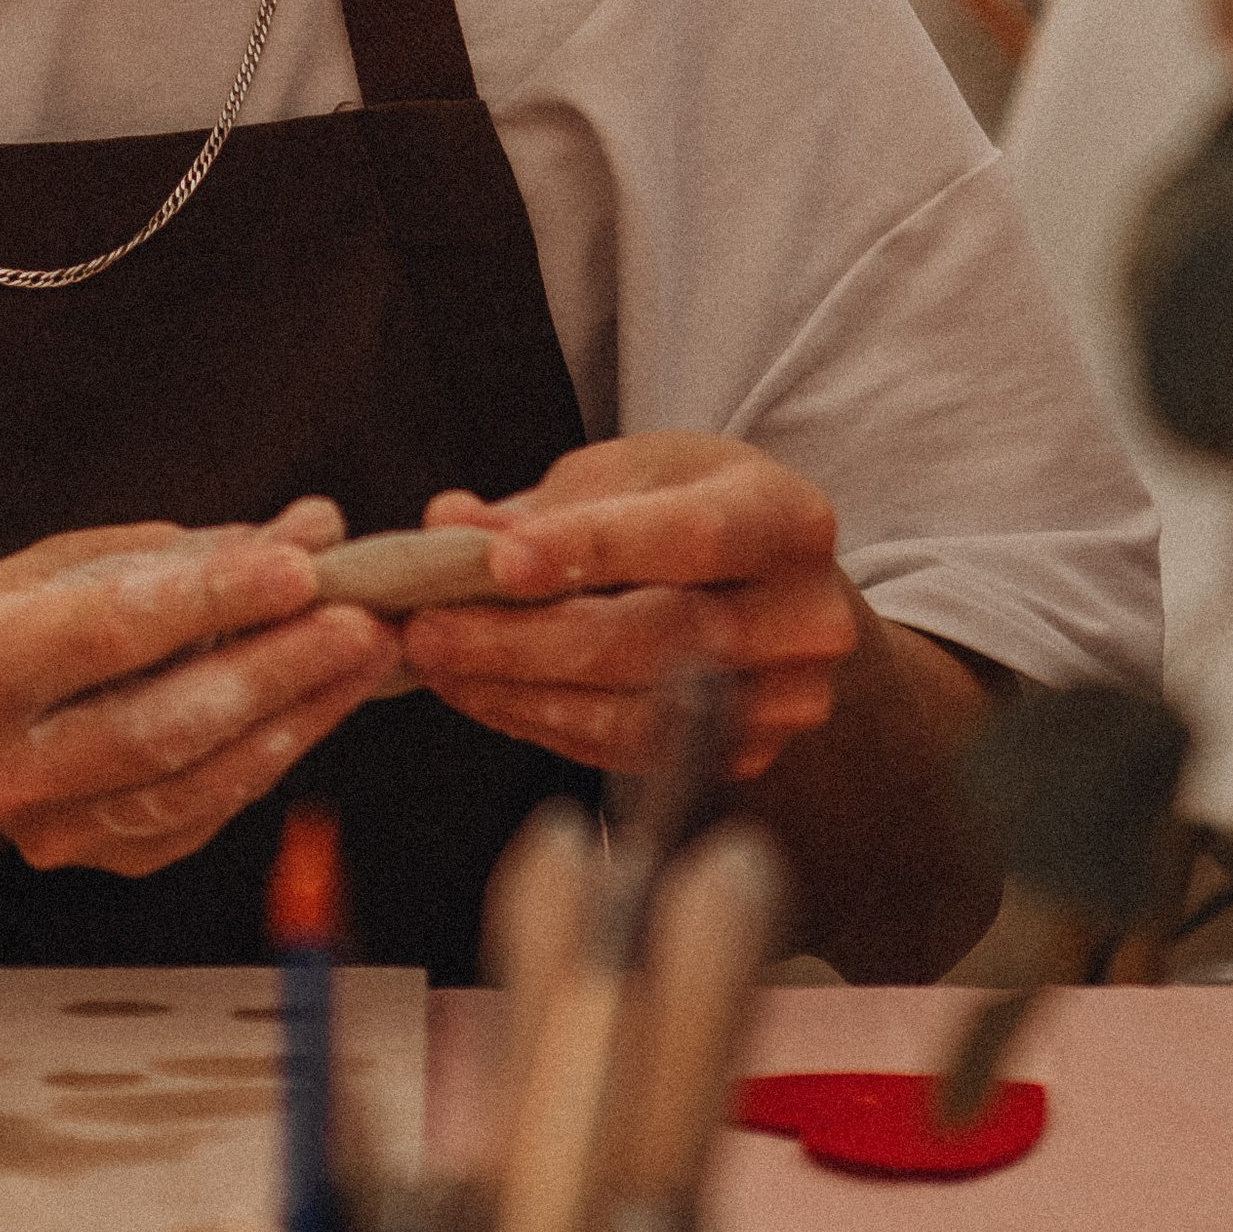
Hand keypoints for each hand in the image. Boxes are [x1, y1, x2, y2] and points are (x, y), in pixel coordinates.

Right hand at [0, 501, 401, 876]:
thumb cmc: (26, 621)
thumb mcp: (88, 561)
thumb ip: (199, 552)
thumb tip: (316, 529)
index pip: (113, 632)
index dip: (216, 599)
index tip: (301, 566)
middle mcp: (1, 767)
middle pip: (161, 726)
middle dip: (275, 671)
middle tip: (360, 622)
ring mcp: (52, 830)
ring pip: (196, 783)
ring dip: (295, 718)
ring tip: (364, 659)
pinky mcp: (106, 861)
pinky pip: (209, 812)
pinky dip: (271, 754)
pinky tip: (317, 704)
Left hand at [400, 433, 857, 781]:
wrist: (769, 588)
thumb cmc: (688, 510)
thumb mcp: (628, 475)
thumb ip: (544, 506)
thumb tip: (450, 525)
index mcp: (786, 518)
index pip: (691, 536)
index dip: (591, 549)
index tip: (496, 560)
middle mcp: (804, 615)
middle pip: (657, 638)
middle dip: (525, 638)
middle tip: (428, 628)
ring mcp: (785, 698)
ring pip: (637, 713)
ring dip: (518, 692)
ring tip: (438, 663)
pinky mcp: (748, 756)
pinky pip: (628, 753)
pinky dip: (543, 723)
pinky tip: (483, 693)